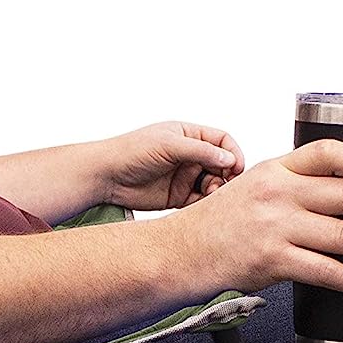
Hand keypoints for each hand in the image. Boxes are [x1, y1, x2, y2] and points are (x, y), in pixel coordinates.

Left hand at [100, 120, 246, 210]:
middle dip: (228, 176)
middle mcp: (190, 155)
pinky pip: (200, 202)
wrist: (106, 176)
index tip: (237, 168)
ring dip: (218, 191)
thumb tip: (230, 158)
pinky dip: (206, 205)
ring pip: (214, 184)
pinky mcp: (178, 197)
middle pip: (222, 165)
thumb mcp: (168, 145)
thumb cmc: (132, 151)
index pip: (222, 141)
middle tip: (224, 186)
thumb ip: (200, 151)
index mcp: (189, 136)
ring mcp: (185, 176)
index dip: (233, 154)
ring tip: (210, 195)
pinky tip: (203, 207)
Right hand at [166, 138, 342, 296]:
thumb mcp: (249, 189)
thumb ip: (288, 189)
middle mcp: (277, 191)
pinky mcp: (271, 259)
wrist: (177, 253)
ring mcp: (275, 225)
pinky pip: (326, 270)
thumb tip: (339, 204)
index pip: (330, 152)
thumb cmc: (215, 227)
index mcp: (274, 168)